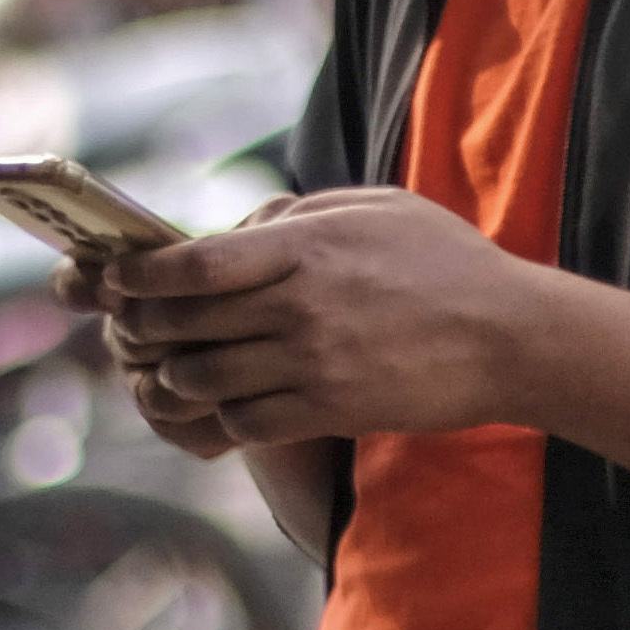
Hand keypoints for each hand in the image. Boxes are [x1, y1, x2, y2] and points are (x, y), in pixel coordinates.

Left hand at [96, 186, 548, 451]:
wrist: (515, 338)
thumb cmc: (446, 262)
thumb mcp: (373, 208)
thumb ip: (298, 215)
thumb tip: (237, 229)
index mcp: (304, 247)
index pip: (192, 263)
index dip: (139, 274)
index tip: (113, 277)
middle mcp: (299, 305)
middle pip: (183, 322)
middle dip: (139, 326)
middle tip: (127, 327)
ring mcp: (314, 362)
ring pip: (202, 378)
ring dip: (175, 375)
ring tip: (174, 367)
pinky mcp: (332, 410)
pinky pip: (245, 422)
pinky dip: (221, 416)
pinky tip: (222, 405)